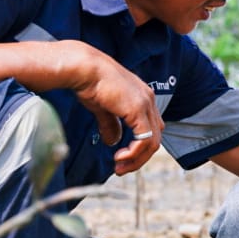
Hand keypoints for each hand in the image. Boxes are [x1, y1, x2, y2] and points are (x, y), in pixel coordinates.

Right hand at [69, 44, 163, 175]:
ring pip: (153, 142)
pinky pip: (144, 139)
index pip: (152, 128)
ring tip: (120, 167)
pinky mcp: (138, 109)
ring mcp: (146, 104)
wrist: (83, 68)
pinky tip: (120, 157)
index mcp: (143, 97)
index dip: (140, 146)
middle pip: (155, 137)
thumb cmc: (89, 83)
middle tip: (122, 169)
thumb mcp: (103, 108)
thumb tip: (112, 141)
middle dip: (140, 157)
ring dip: (137, 159)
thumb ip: (111, 124)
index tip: (122, 158)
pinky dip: (135, 153)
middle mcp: (149, 100)